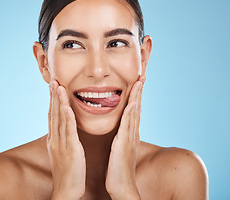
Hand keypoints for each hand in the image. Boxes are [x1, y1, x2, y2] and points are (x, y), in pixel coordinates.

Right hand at [47, 80, 85, 199]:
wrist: (66, 191)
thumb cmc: (67, 172)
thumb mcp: (62, 152)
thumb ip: (62, 139)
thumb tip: (63, 130)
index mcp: (54, 139)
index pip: (52, 116)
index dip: (52, 101)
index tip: (53, 87)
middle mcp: (55, 139)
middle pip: (53, 113)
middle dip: (53, 96)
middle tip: (52, 80)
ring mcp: (61, 143)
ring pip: (59, 118)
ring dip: (58, 101)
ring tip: (57, 86)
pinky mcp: (70, 149)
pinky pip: (68, 131)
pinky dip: (66, 117)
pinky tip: (66, 106)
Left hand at [105, 76, 145, 199]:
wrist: (121, 185)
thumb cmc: (118, 168)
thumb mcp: (120, 148)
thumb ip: (122, 137)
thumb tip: (122, 129)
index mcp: (129, 133)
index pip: (133, 110)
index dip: (136, 95)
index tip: (137, 82)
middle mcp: (132, 132)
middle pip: (137, 107)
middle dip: (140, 91)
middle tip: (142, 75)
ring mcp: (130, 137)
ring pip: (134, 112)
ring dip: (137, 96)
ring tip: (140, 81)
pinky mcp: (124, 143)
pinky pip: (127, 125)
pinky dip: (131, 112)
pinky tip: (133, 102)